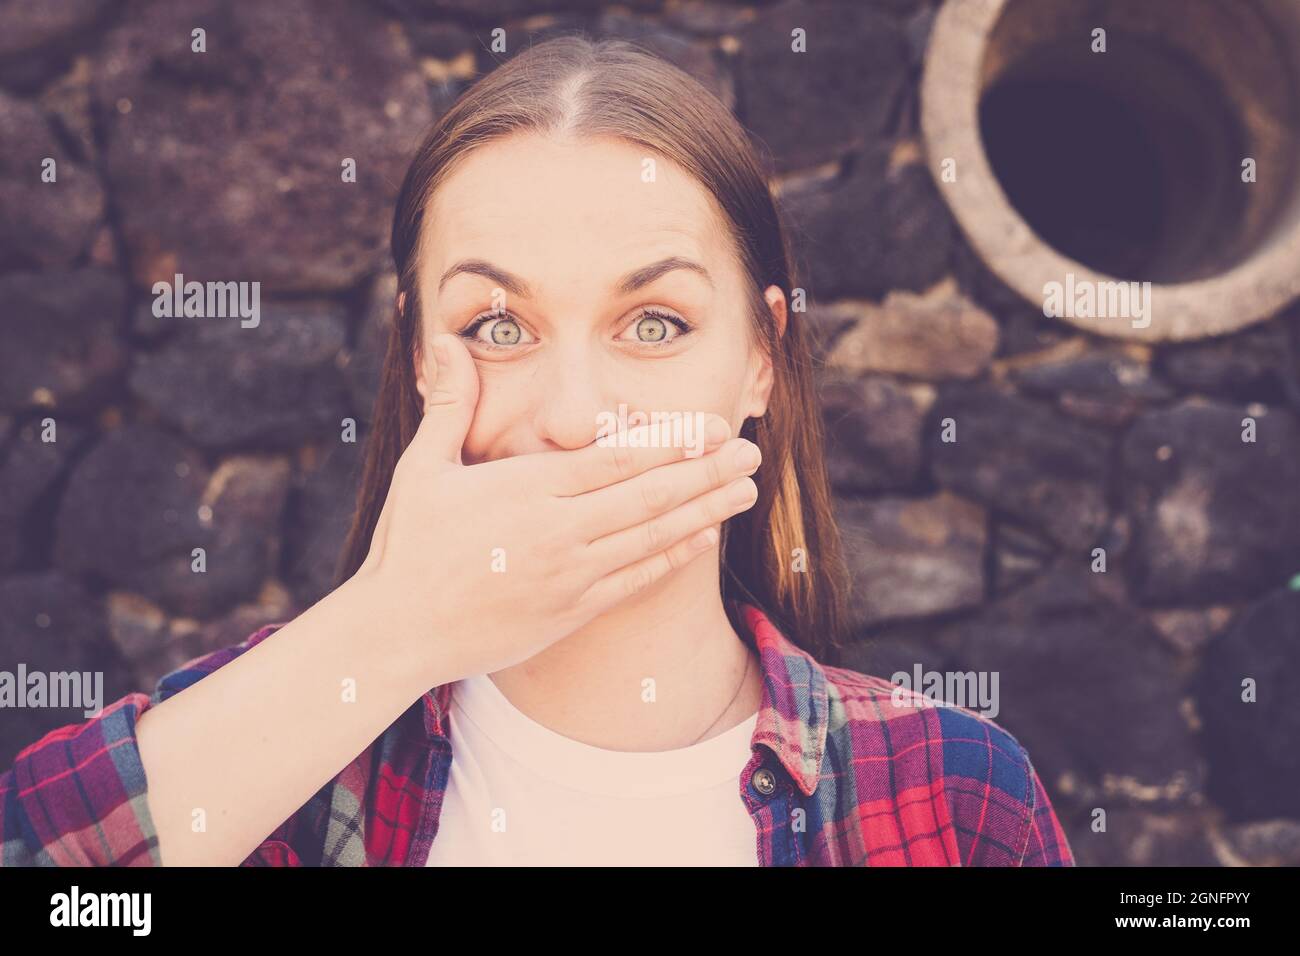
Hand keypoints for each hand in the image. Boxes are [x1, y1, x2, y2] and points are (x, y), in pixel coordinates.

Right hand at [354, 331, 761, 684]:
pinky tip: (704, 537)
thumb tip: (447, 340)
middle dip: (706, 472)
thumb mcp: (422, 468)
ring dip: (705, 511)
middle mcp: (559, 532)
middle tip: (751, 453)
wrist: (397, 633)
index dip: (673, 443)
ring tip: (746, 490)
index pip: (616, 459)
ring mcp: (570, 576)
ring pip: (653, 538)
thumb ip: (448, 404)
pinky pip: (636, 579)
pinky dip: (674, 556)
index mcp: (527, 490)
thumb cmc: (407, 547)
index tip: (714, 427)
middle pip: (649, 496)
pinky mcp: (572, 611)